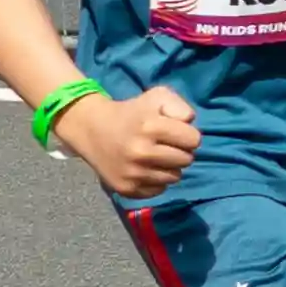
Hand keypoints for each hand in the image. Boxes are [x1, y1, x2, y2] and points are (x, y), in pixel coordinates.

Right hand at [64, 85, 201, 196]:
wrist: (92, 129)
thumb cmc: (131, 112)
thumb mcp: (156, 97)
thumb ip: (179, 106)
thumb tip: (189, 122)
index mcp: (150, 126)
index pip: (194, 140)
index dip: (187, 135)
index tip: (175, 132)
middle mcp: (141, 152)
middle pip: (187, 160)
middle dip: (181, 151)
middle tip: (165, 145)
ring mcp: (133, 173)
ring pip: (174, 177)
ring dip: (169, 167)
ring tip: (155, 156)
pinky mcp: (127, 189)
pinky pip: (159, 190)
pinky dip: (156, 180)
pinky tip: (144, 168)